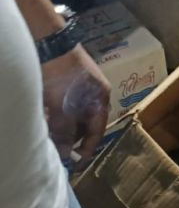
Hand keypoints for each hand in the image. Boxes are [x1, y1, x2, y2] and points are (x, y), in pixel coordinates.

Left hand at [41, 44, 110, 165]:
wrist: (50, 43)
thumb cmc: (60, 75)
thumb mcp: (62, 106)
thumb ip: (66, 130)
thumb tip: (67, 154)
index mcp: (101, 99)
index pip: (98, 130)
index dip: (88, 149)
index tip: (78, 164)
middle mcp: (95, 94)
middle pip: (87, 124)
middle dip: (74, 139)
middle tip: (60, 151)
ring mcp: (83, 87)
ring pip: (76, 115)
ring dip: (65, 127)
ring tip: (52, 137)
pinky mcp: (71, 83)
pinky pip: (68, 106)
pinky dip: (60, 116)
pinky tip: (48, 120)